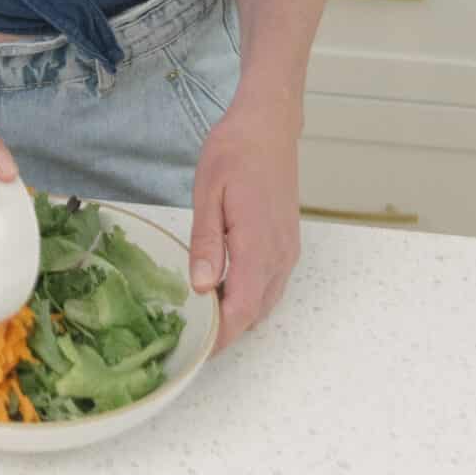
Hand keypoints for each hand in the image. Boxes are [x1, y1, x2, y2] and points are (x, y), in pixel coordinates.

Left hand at [187, 94, 302, 351]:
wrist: (269, 125)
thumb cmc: (234, 152)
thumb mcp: (209, 192)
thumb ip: (207, 243)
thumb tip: (202, 288)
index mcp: (258, 245)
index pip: (241, 310)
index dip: (218, 337)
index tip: (192, 349)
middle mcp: (279, 255)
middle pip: (254, 313)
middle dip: (224, 331)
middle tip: (187, 333)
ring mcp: (287, 251)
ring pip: (265, 302)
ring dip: (237, 314)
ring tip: (200, 313)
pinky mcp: (288, 244)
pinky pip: (271, 284)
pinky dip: (249, 295)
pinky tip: (222, 285)